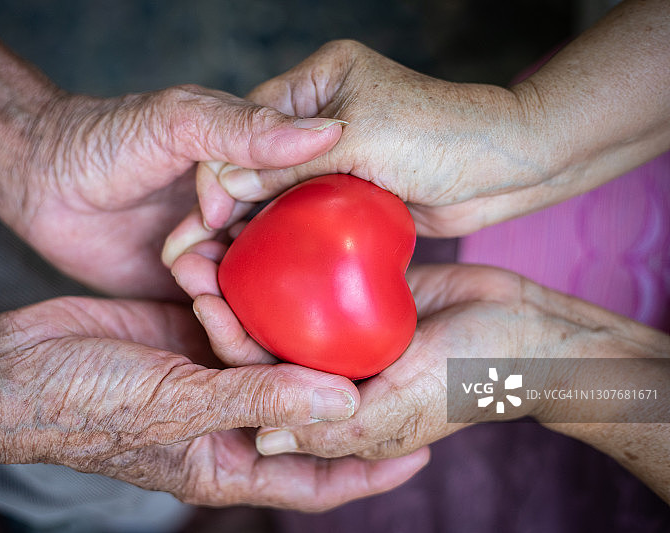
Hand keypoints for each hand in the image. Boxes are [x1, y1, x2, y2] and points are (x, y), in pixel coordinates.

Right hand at [0, 296, 430, 509]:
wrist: (16, 366)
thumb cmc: (86, 405)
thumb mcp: (178, 407)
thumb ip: (261, 403)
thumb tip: (345, 407)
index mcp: (226, 460)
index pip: (315, 477)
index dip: (370, 470)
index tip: (424, 450)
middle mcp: (226, 420)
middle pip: (304, 412)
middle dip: (347, 388)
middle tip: (405, 361)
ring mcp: (209, 375)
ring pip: (273, 355)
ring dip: (298, 328)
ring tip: (354, 300)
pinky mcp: (189, 335)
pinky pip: (238, 318)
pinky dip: (256, 298)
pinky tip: (285, 270)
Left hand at [10, 86, 344, 298]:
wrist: (39, 183)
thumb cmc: (105, 139)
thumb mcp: (178, 121)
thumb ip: (245, 131)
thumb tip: (327, 134)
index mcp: (255, 167)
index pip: (305, 197)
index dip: (297, 213)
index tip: (271, 221)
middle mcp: (247, 213)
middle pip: (288, 249)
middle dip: (267, 259)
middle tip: (224, 250)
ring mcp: (223, 254)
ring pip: (260, 286)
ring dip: (235, 286)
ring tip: (192, 271)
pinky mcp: (196, 291)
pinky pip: (225, 314)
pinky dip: (219, 314)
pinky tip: (197, 300)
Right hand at [165, 12, 669, 260]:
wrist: (503, 167)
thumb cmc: (440, 136)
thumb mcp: (360, 138)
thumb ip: (291, 162)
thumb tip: (226, 187)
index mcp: (318, 81)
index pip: (250, 123)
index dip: (224, 165)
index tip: (209, 210)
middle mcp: (320, 115)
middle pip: (258, 158)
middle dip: (233, 197)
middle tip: (205, 241)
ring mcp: (334, 154)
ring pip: (278, 188)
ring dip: (255, 220)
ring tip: (226, 257)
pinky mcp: (349, 189)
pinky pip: (304, 210)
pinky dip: (285, 232)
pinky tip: (263, 259)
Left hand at [168, 251, 669, 500]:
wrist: (528, 330)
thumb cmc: (475, 375)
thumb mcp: (406, 407)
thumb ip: (338, 428)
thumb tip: (261, 442)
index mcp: (323, 406)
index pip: (257, 376)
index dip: (223, 337)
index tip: (201, 291)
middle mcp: (323, 368)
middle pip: (257, 331)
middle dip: (221, 293)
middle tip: (190, 247)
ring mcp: (339, 329)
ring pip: (279, 297)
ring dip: (247, 264)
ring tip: (217, 220)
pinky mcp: (356, 293)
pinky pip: (313, 270)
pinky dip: (289, 245)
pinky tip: (266, 209)